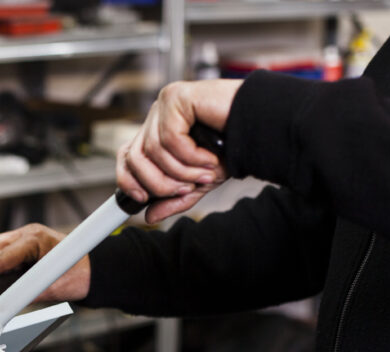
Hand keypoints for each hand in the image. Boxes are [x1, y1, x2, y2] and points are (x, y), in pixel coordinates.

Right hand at [0, 223, 89, 301]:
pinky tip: (14, 276)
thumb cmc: (80, 276)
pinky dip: (5, 265)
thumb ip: (24, 295)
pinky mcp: (28, 242)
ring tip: (9, 282)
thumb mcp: (51, 290)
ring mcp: (28, 236)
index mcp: (36, 240)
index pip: (1, 256)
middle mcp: (30, 233)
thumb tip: (3, 301)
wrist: (95, 271)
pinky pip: (6, 251)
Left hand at [118, 79, 241, 222]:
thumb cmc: (233, 147)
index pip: (127, 155)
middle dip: (158, 182)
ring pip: (152, 151)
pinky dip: (190, 156)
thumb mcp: (198, 182)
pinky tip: (209, 158)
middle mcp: (158, 115)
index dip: (129, 180)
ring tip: (205, 174)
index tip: (142, 199)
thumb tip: (149, 216)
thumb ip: (174, 198)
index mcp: (158, 130)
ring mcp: (166, 104)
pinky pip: (170, 138)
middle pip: (135, 156)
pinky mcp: (177, 97)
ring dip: (180, 171)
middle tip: (185, 189)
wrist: (262, 126)